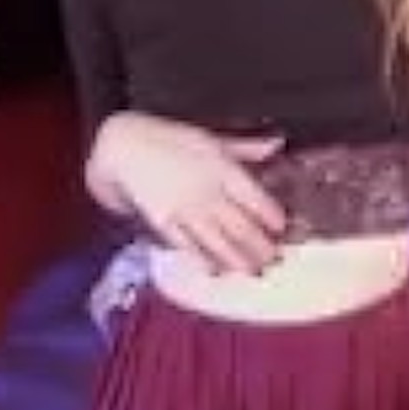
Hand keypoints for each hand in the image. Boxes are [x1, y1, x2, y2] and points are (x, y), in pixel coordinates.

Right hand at [87, 112, 287, 274]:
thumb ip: (246, 147)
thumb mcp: (212, 138)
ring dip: (238, 260)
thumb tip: (278, 143)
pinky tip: (215, 270)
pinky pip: (188, 247)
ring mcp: (184, 209)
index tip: (282, 229)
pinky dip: (203, 261)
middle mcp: (206, 191)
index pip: (256, 199)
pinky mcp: (164, 222)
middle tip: (274, 258)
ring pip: (218, 243)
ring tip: (253, 271)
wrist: (125, 147)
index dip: (273, 218)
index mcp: (221, 168)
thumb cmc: (171, 140)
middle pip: (241, 227)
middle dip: (261, 247)